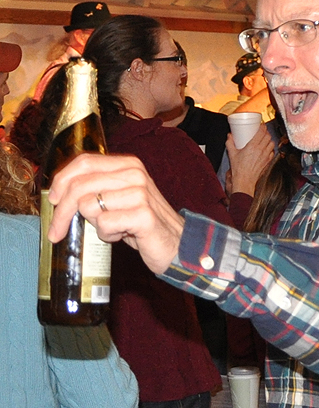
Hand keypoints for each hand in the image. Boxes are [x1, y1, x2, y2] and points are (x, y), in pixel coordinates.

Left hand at [47, 153, 184, 274]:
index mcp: (129, 164)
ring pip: (88, 206)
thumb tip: (57, 193)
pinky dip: (107, 235)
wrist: (178, 244)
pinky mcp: (143, 215)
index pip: (84, 163)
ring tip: (112, 229)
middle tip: (57, 231)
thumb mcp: (119, 198)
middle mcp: (135, 174)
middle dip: (61, 211)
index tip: (52, 200)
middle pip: (80, 186)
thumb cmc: (142, 223)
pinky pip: (104, 224)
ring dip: (94, 224)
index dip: (61, 181)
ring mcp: (140, 193)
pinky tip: (122, 236)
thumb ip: (96, 187)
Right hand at [225, 125, 275, 196]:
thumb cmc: (239, 169)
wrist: (245, 180)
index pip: (262, 132)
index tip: (261, 124)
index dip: (263, 127)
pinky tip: (267, 148)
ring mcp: (266, 156)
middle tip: (262, 131)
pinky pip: (272, 152)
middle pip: (268, 136)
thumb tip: (229, 136)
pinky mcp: (268, 161)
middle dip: (266, 132)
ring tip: (265, 139)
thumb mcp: (232, 154)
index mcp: (253, 146)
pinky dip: (271, 148)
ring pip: (272, 143)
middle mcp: (261, 150)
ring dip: (269, 139)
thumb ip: (230, 143)